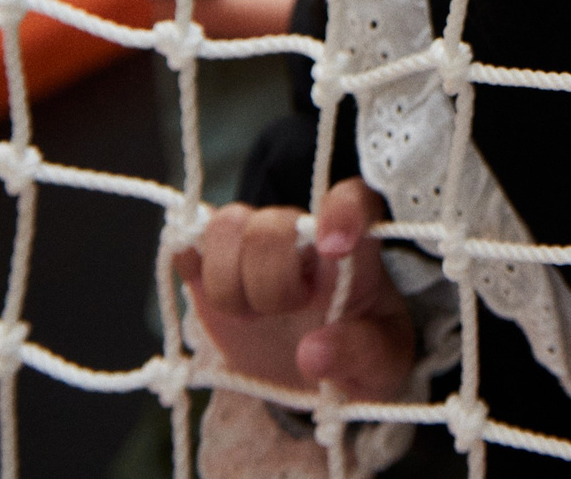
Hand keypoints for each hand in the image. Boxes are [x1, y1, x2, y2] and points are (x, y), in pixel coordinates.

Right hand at [178, 178, 415, 401]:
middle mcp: (302, 233)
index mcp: (356, 248)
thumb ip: (360, 352)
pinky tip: (220, 305)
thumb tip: (313, 352)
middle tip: (288, 313)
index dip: (340, 212)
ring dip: (230, 281)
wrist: (313, 371)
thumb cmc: (358, 352)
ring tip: (252, 317)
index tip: (333, 248)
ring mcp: (253, 244)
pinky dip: (194, 272)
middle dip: (272, 283)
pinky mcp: (211, 264)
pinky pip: (189, 244)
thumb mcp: (381, 362)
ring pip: (226, 225)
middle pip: (272, 226)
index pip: (352, 200)